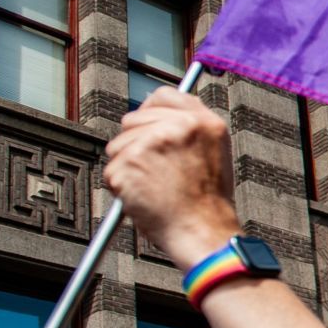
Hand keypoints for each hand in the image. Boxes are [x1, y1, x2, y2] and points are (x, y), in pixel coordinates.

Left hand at [103, 89, 239, 270]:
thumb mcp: (215, 151)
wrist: (202, 231)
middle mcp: (178, 126)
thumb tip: (160, 113)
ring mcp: (151, 143)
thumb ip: (191, 127)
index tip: (148, 127)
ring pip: (118, 145)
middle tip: (153, 169)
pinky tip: (143, 196)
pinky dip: (121, 186)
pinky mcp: (128, 163)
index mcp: (203, 121)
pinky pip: (112, 170)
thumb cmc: (207, 201)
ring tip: (152, 185)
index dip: (151, 111)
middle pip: (133, 119)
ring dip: (126, 166)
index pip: (163, 96)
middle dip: (135, 142)